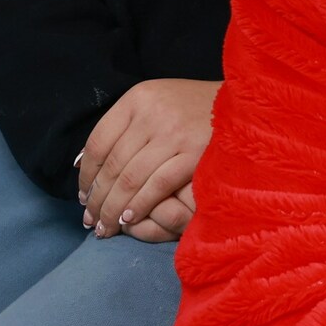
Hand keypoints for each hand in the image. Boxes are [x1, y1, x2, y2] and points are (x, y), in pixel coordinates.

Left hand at [76, 79, 218, 238]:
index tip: (83, 197)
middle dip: (97, 199)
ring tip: (106, 227)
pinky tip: (130, 219)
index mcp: (137, 98)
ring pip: (129, 179)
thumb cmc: (193, 109)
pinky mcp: (193, 152)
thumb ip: (125, 127)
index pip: (98, 142)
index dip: (86, 176)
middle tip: (90, 221)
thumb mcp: (156, 103)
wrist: (242, 105)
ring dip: (113, 209)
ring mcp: (173, 132)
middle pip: (112, 165)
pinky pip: (156, 186)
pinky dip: (139, 205)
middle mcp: (151, 112)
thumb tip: (84, 164)